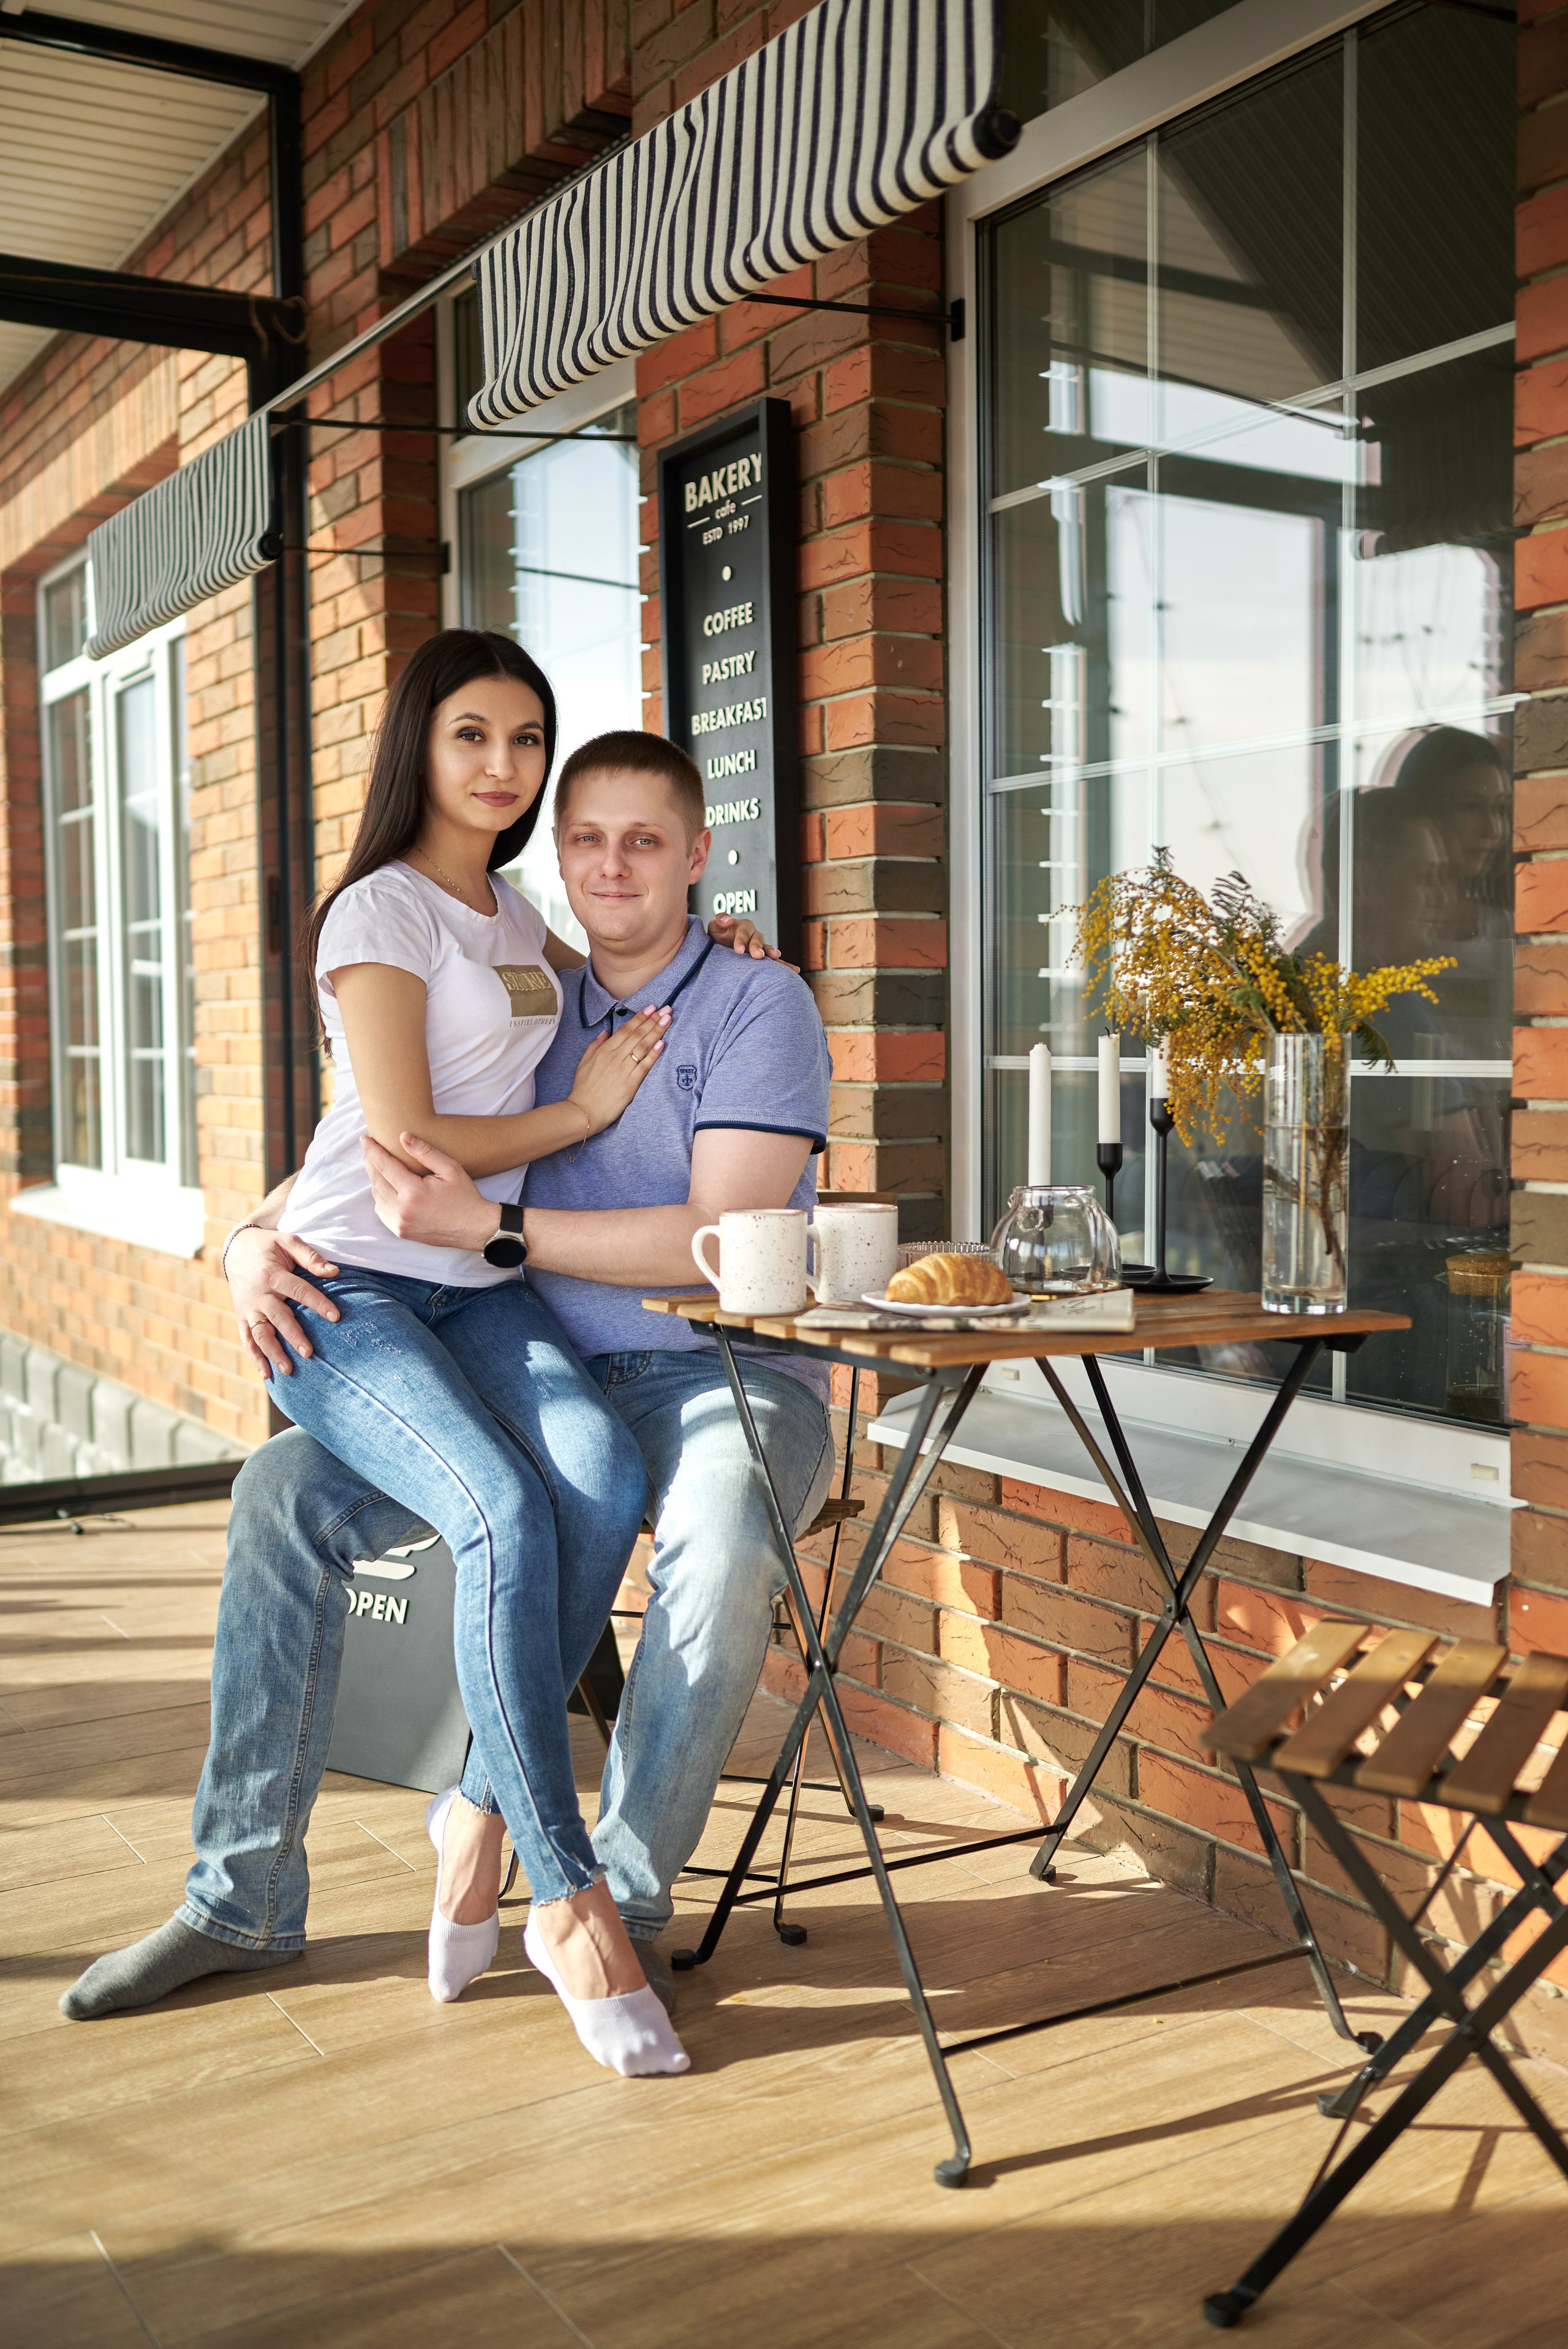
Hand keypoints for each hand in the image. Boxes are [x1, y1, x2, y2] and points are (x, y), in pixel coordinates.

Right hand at [226, 1227, 338, 1377]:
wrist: (236, 1249)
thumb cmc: (269, 1246)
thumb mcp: (288, 1241)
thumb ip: (310, 1257)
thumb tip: (334, 1271)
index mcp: (272, 1274)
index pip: (298, 1291)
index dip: (318, 1304)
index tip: (336, 1317)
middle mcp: (258, 1295)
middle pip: (277, 1318)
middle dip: (292, 1335)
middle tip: (309, 1353)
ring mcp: (248, 1308)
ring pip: (260, 1334)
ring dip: (273, 1353)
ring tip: (288, 1370)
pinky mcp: (242, 1317)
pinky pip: (247, 1339)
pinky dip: (255, 1357)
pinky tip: (267, 1374)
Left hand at [363, 1133, 499, 1248]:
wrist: (474, 1228)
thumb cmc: (464, 1196)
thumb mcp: (450, 1168)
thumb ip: (425, 1152)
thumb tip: (402, 1136)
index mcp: (414, 1192)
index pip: (384, 1165)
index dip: (372, 1150)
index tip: (365, 1139)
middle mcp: (402, 1209)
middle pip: (376, 1180)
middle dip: (371, 1162)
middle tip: (369, 1148)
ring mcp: (400, 1223)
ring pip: (376, 1195)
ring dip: (376, 1179)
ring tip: (379, 1165)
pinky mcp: (401, 1231)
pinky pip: (381, 1210)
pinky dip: (381, 1197)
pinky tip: (388, 1187)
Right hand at [568, 1005, 669, 1133]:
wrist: (583, 1111)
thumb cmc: (583, 1088)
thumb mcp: (584, 1062)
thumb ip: (595, 1045)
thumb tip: (605, 1032)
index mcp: (604, 1050)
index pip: (626, 1030)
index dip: (640, 1017)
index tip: (652, 1008)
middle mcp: (615, 1057)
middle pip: (637, 1034)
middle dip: (653, 1020)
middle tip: (666, 1009)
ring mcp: (623, 1069)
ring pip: (642, 1046)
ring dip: (656, 1032)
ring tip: (667, 1020)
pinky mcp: (630, 1084)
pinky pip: (644, 1066)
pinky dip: (653, 1054)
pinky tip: (662, 1043)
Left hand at [708, 913, 781, 959]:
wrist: (721, 949)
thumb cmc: (718, 936)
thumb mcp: (714, 926)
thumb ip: (719, 920)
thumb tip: (727, 919)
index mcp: (744, 926)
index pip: (743, 933)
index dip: (741, 941)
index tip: (738, 950)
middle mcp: (754, 935)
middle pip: (758, 940)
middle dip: (757, 947)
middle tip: (758, 955)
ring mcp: (760, 947)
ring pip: (767, 949)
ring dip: (771, 953)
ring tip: (775, 956)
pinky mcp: (763, 958)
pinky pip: (775, 962)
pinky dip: (784, 965)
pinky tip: (794, 970)